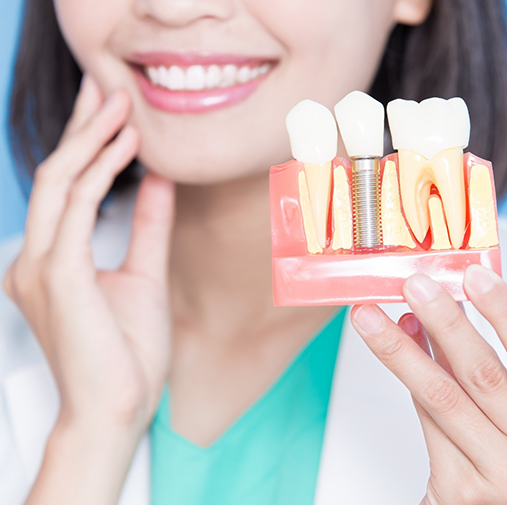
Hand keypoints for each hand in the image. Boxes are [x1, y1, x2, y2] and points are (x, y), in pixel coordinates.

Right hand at [2, 75, 174, 503]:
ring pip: (59, 181)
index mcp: (53, 260)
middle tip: (107, 89)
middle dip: (82, 127)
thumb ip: (147, 225)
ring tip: (121, 105)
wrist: (119, 408)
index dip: (86, 145)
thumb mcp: (144, 273)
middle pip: (55, 173)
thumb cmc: (128, 351)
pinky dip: (100, 171)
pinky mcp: (58, 274)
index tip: (112, 112)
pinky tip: (127, 146)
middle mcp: (36, 257)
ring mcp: (41, 265)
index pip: (65, 188)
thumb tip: (158, 181)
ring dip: (91, 139)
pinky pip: (75, 207)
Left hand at [351, 266, 506, 504]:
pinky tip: (393, 347)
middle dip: (445, 324)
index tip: (475, 274)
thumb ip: (471, 361)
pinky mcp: (461, 489)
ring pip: (440, 396)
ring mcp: (496, 472)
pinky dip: (408, 378)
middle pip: (481, 374)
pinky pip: (427, 420)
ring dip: (401, 349)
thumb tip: (436, 313)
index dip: (501, 311)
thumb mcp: (500, 402)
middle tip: (414, 286)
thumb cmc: (498, 450)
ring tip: (371, 316)